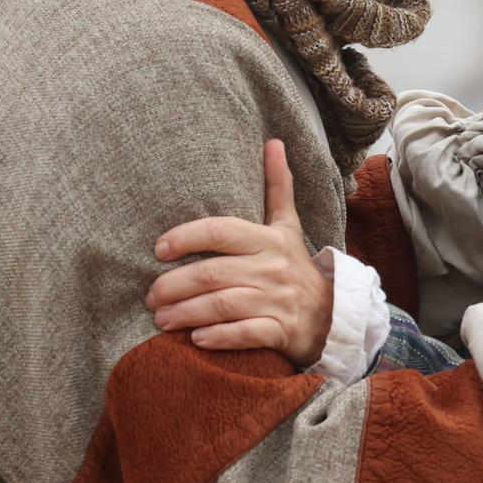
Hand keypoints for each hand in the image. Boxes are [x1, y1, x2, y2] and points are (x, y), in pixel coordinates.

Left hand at [147, 140, 332, 366]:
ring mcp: (278, 300)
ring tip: (161, 319)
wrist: (332, 315)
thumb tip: (273, 142)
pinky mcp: (281, 331)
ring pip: (224, 305)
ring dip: (187, 313)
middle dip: (175, 285)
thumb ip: (277, 186)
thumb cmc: (295, 267)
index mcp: (269, 239)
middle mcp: (273, 267)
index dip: (186, 237)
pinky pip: (245, 334)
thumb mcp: (287, 226)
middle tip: (151, 296)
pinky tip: (196, 340)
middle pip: (214, 272)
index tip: (158, 249)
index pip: (221, 230)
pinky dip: (218, 337)